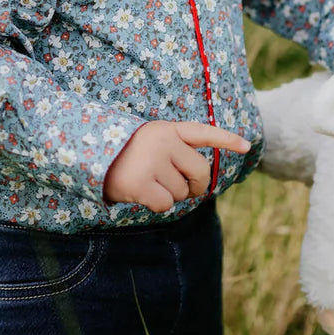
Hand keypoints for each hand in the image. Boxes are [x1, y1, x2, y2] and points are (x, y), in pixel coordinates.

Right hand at [103, 120, 250, 212]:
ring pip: (181, 192)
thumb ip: (174, 153)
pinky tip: (140, 194)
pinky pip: (165, 205)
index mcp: (167, 129)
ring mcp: (152, 161)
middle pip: (200, 172)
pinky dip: (156, 205)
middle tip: (181, 188)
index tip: (247, 146)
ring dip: (168, 195)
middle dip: (194, 185)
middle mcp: (163, 142)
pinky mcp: (141, 182)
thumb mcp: (149, 143)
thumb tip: (197, 188)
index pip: (203, 133)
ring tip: (146, 182)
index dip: (226, 140)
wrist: (85, 156)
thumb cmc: (122, 154)